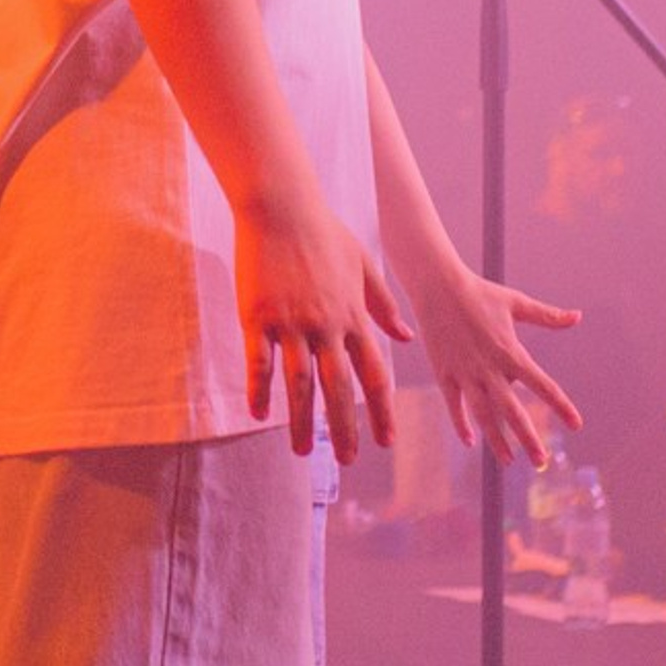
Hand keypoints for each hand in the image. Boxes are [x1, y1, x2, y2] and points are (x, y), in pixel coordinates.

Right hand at [234, 186, 409, 463]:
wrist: (282, 206)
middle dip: (345, 428)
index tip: (385, 441)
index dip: (380, 411)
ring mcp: (292, 324)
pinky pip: (260, 363)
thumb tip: (408, 337)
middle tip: (347, 459)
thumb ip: (384, 304)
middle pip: (339, 389)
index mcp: (354, 316)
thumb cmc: (324, 232)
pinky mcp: (259, 317)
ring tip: (300, 451)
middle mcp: (327, 326)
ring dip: (302, 422)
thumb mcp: (364, 265)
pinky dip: (260, 391)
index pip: (374, 375)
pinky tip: (258, 415)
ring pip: (300, 385)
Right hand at [407, 262, 581, 470]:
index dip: (560, 405)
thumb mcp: (516, 302)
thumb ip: (547, 316)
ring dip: (497, 440)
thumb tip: (577, 316)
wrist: (437, 286)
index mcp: (511, 351)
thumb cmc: (480, 293)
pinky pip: (454, 405)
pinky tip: (470, 441)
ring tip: (510, 460)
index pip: (542, 385)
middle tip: (541, 462)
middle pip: (512, 411)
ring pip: (483, 414)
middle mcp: (489, 367)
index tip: (576, 424)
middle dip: (528, 439)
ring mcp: (465, 372)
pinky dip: (461, 423)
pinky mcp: (444, 373)